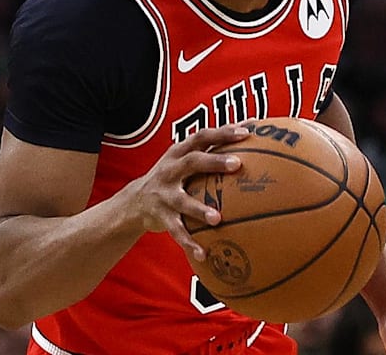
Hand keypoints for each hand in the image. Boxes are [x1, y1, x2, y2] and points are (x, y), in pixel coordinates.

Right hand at [123, 125, 248, 261]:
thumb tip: (251, 135)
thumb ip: (211, 150)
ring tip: (218, 218)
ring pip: (182, 200)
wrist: (134, 202)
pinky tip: (203, 253)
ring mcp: (164, 194)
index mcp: (179, 153)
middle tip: (237, 165)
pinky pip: (176, 231)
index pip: (202, 137)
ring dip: (199, 209)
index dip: (222, 133)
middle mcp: (170, 170)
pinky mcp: (160, 216)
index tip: (246, 132)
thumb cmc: (173, 177)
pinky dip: (189, 242)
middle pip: (192, 162)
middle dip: (214, 162)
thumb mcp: (185, 160)